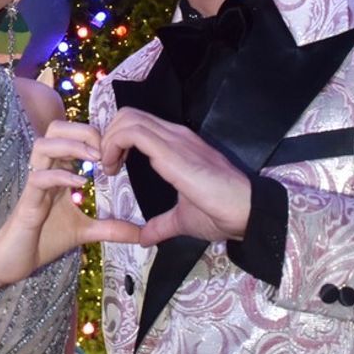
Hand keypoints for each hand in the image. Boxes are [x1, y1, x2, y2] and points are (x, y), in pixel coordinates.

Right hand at [0, 123, 143, 288]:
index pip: (71, 134)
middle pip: (56, 128)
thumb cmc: (43, 240)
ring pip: (43, 144)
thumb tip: (140, 234)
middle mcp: (45, 170)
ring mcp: (34, 183)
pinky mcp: (26, 201)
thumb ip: (110, 228)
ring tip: (95, 159)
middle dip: (82, 130)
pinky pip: (39, 177)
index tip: (116, 148)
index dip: (93, 134)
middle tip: (105, 148)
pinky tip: (80, 183)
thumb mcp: (84, 232)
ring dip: (71, 146)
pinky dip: (60, 176)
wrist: (12, 262)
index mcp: (58, 170)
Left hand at [99, 109, 251, 246]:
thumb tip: (145, 238)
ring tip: (110, 168)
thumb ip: (161, 225)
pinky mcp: (171, 150)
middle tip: (108, 167)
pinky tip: (115, 169)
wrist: (246, 212)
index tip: (112, 168)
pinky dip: (113, 145)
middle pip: (128, 115)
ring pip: (128, 119)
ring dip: (108, 141)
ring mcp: (174, 139)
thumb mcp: (183, 219)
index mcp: (177, 145)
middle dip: (107, 137)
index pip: (138, 124)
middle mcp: (174, 135)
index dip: (117, 140)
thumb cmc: (220, 213)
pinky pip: (133, 133)